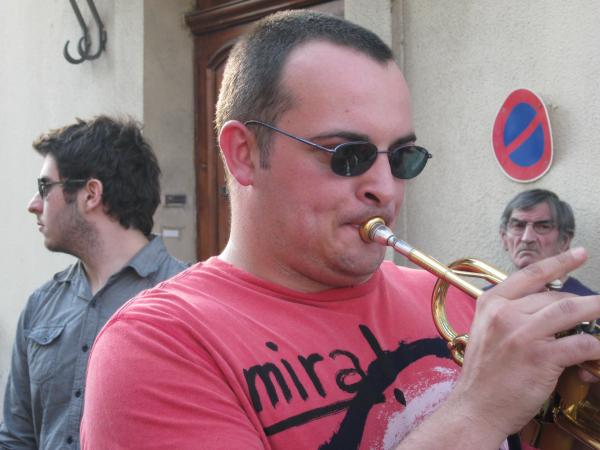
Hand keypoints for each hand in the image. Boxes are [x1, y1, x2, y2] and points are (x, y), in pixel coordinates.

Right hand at [449, 247, 599, 437]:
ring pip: (571, 310)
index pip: (530, 274)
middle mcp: (505, 313)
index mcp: (491, 304)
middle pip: (554, 296)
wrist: (475, 407)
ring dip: (595, 311)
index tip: (577, 254)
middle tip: (594, 311)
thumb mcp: (486, 334)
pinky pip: (580, 343)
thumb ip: (509, 316)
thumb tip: (544, 310)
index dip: (558, 262)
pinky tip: (597, 354)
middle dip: (579, 303)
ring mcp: (522, 334)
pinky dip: (596, 347)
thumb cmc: (482, 375)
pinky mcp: (540, 357)